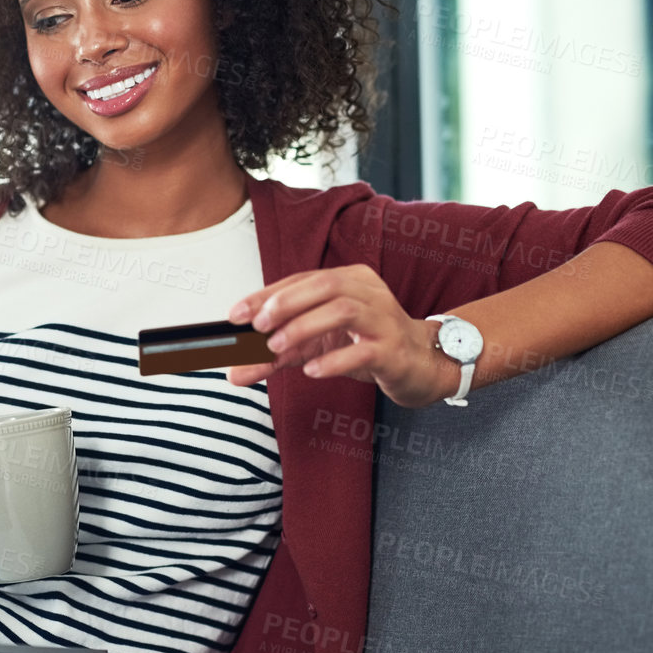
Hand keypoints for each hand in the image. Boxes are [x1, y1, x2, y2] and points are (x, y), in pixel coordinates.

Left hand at [222, 264, 457, 408]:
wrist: (419, 365)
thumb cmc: (364, 346)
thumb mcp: (315, 348)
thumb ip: (274, 356)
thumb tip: (233, 372)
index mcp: (348, 280)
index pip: (301, 279)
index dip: (266, 295)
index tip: (236, 314)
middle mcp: (368, 292)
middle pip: (324, 285)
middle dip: (286, 302)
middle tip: (257, 326)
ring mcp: (383, 319)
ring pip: (344, 310)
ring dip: (305, 327)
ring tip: (278, 347)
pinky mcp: (393, 350)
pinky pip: (363, 349)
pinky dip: (335, 359)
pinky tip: (312, 371)